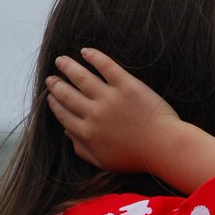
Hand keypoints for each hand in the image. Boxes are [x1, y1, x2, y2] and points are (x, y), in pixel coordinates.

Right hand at [45, 48, 178, 171]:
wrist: (164, 148)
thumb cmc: (136, 158)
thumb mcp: (105, 162)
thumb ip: (83, 149)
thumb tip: (67, 134)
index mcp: (87, 134)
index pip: (63, 115)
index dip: (54, 104)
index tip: (50, 96)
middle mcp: (94, 114)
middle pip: (68, 95)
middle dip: (56, 85)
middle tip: (51, 78)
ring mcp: (109, 98)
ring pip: (81, 77)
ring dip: (68, 67)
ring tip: (61, 60)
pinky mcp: (126, 85)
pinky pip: (105, 66)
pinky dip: (94, 56)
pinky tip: (86, 52)